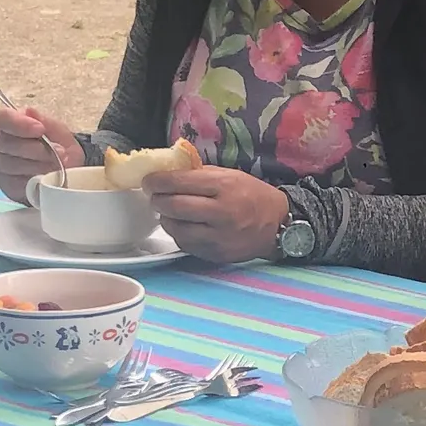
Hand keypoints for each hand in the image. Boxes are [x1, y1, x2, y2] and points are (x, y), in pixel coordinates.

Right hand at [0, 104, 82, 198]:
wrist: (66, 169)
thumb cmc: (57, 145)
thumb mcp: (57, 130)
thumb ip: (45, 121)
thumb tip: (30, 112)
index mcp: (9, 124)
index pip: (3, 118)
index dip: (20, 124)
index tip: (40, 130)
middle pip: (8, 144)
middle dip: (37, 149)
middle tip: (60, 152)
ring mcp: (0, 166)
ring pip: (14, 166)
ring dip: (40, 166)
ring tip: (59, 166)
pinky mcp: (7, 186)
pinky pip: (18, 184)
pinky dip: (36, 181)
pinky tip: (49, 178)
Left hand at [149, 165, 288, 262]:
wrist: (276, 226)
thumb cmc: (251, 195)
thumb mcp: (230, 175)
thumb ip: (199, 174)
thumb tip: (167, 172)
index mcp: (224, 186)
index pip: (180, 182)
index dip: (157, 181)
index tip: (149, 181)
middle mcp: (221, 212)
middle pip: (174, 206)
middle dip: (157, 200)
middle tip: (155, 196)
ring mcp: (218, 237)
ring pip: (176, 228)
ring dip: (166, 218)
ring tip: (168, 211)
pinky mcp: (215, 254)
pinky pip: (185, 244)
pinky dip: (179, 234)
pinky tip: (183, 226)